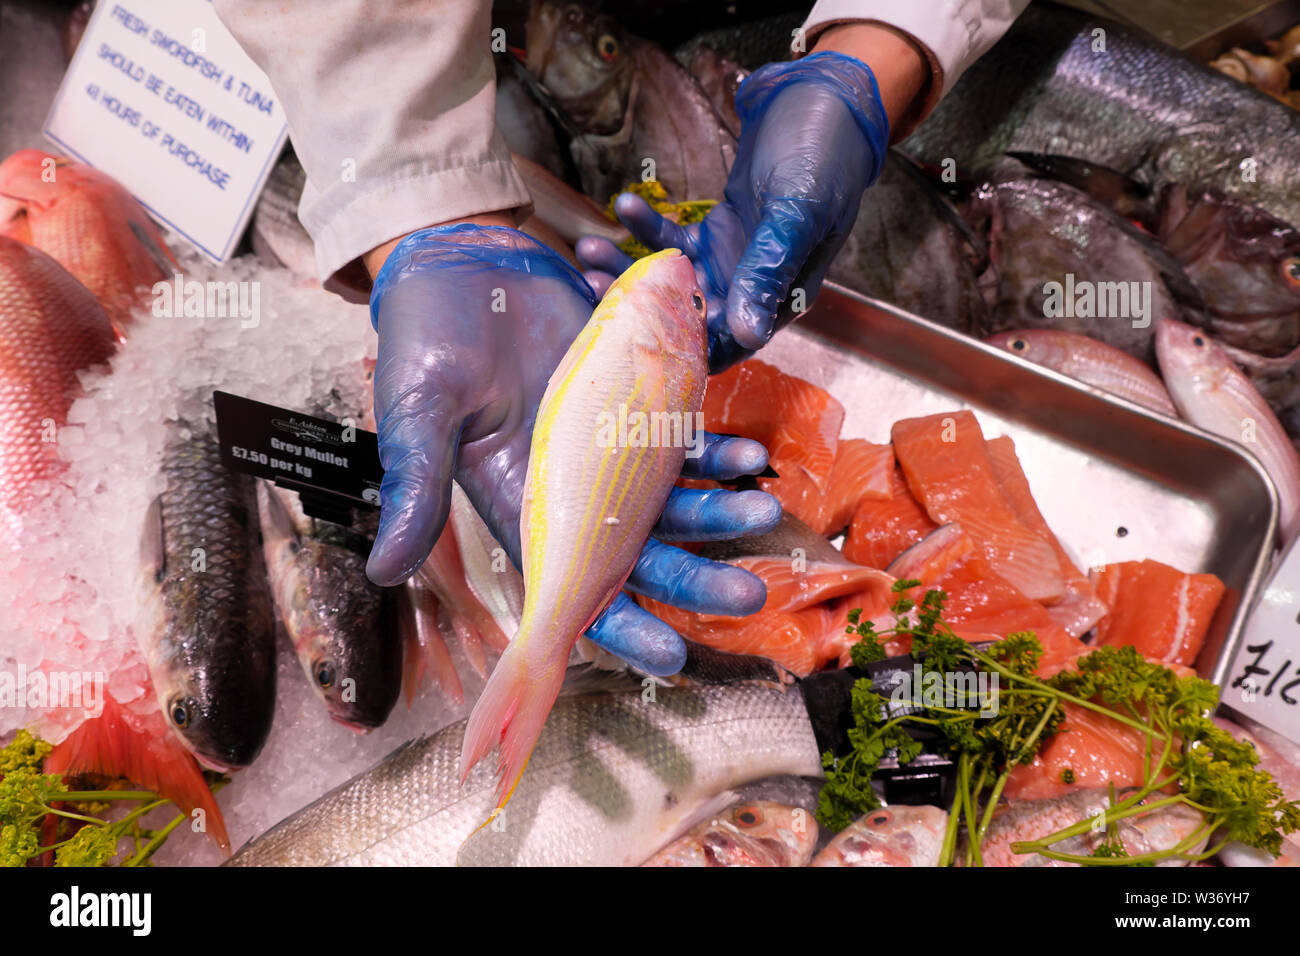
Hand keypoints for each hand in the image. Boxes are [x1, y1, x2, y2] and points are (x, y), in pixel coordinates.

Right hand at [366, 224, 780, 673]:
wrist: (462, 256)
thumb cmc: (427, 334)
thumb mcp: (418, 410)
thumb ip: (414, 483)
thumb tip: (384, 571)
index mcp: (519, 503)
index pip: (573, 584)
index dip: (620, 626)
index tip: (670, 657)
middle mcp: (572, 486)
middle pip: (641, 551)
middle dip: (694, 577)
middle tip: (750, 595)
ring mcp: (607, 442)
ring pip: (672, 498)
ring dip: (718, 513)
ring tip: (763, 513)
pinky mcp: (632, 394)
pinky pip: (682, 435)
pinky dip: (715, 450)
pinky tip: (747, 454)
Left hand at [578, 50, 892, 370]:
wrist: (826, 100)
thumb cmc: (825, 154)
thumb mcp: (797, 212)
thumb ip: (769, 269)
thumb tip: (747, 334)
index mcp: (784, 297)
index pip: (728, 345)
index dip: (680, 345)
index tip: (631, 327)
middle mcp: (756, 289)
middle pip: (689, 318)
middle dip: (639, 304)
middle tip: (593, 281)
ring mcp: (733, 262)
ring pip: (672, 282)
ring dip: (630, 267)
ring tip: (590, 246)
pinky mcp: (716, 233)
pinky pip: (673, 240)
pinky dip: (646, 227)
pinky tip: (623, 204)